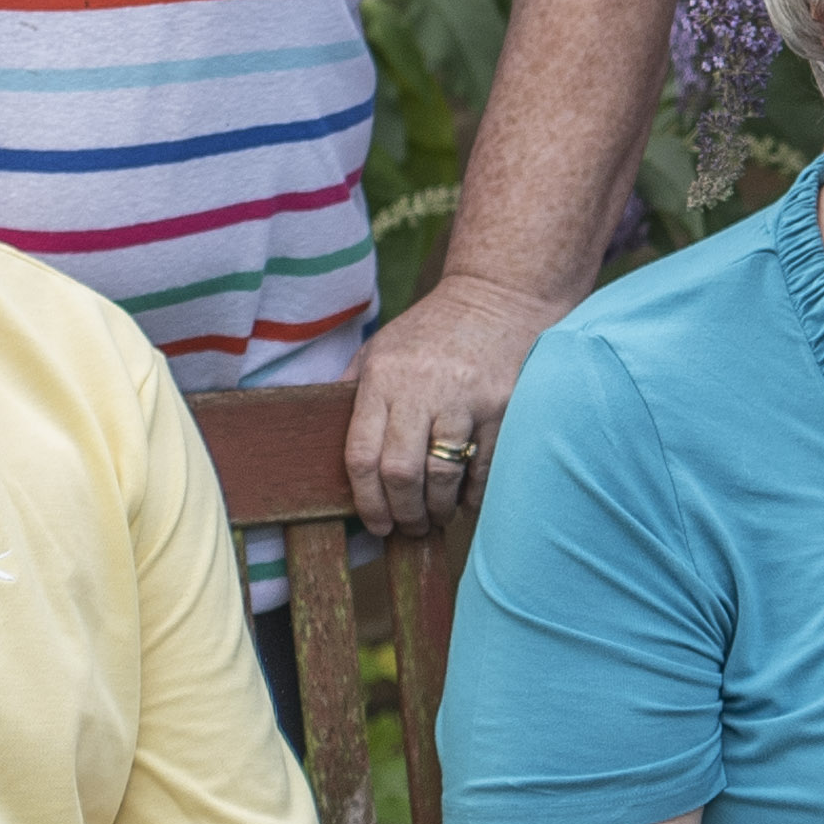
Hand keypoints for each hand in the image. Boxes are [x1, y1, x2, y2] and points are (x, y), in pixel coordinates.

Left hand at [345, 271, 558, 534]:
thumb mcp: (381, 347)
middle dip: (403, 513)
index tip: (375, 524)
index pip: (361, 454)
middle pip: (401, 473)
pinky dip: (474, 493)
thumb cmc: (433, 329)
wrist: (498, 295)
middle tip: (408, 527)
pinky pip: (485, 465)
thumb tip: (320, 437)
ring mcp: (465, 397)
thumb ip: (352, 390)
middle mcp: (421, 388)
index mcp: (383, 378)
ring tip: (437, 517)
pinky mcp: (503, 404)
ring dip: (438, 509)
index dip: (366, 501)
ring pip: (443, 474)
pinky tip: (466, 499)